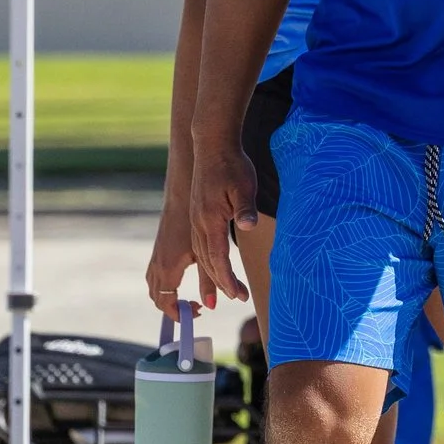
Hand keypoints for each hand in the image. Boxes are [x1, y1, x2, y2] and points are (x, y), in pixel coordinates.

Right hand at [145, 185, 203, 314]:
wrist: (186, 185)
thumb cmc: (203, 213)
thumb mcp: (213, 246)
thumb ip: (214, 276)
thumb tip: (223, 302)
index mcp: (170, 265)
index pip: (167, 302)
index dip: (182, 314)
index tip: (201, 313)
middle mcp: (159, 262)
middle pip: (158, 297)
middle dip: (176, 309)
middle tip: (200, 308)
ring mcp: (157, 253)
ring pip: (155, 286)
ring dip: (169, 298)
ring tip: (192, 299)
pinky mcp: (160, 246)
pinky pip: (156, 274)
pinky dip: (165, 286)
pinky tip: (182, 280)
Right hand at [187, 145, 258, 307]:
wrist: (212, 145)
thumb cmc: (231, 165)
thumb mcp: (244, 185)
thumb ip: (245, 208)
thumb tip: (248, 225)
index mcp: (208, 220)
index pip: (217, 258)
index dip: (226, 279)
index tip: (237, 294)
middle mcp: (197, 224)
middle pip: (207, 262)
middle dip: (220, 283)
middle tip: (238, 298)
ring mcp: (195, 220)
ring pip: (200, 256)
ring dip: (210, 275)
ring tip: (219, 294)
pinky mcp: (197, 215)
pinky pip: (198, 246)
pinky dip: (206, 261)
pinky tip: (213, 266)